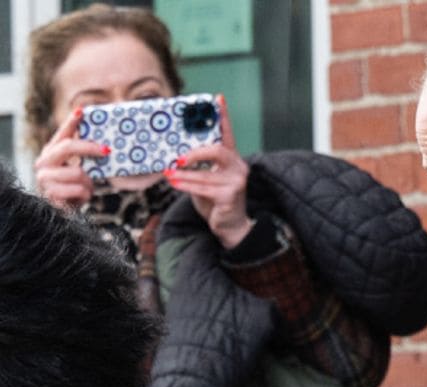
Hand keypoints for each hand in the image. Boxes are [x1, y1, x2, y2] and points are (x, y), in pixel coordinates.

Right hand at [34, 108, 102, 208]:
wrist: (66, 213)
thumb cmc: (75, 189)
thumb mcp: (82, 171)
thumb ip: (86, 158)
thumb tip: (107, 147)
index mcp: (52, 152)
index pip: (62, 134)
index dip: (72, 122)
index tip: (82, 111)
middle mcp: (44, 162)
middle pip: (68, 147)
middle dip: (89, 148)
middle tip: (107, 150)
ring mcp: (44, 178)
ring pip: (78, 172)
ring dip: (88, 183)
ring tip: (85, 188)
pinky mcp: (50, 194)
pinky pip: (78, 190)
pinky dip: (85, 195)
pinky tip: (80, 197)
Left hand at [164, 96, 253, 248]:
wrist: (231, 227)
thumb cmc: (216, 202)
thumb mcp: (206, 179)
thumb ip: (197, 167)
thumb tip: (174, 157)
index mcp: (231, 159)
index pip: (227, 134)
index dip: (223, 116)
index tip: (218, 99)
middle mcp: (238, 167)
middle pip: (217, 150)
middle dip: (195, 152)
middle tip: (178, 157)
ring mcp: (236, 181)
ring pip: (205, 173)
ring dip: (184, 175)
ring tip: (168, 174)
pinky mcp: (231, 196)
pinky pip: (204, 188)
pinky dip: (187, 186)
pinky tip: (175, 183)